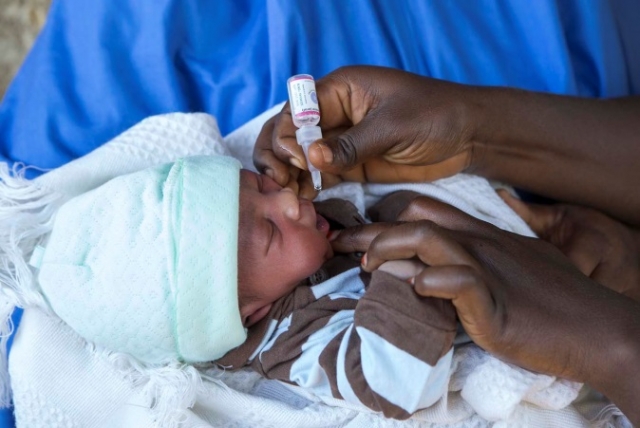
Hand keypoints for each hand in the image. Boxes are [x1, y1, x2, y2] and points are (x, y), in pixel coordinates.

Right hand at [254, 66, 478, 198]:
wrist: (468, 137)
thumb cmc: (435, 115)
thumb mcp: (393, 125)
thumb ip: (352, 144)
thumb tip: (311, 158)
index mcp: (339, 90)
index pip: (297, 109)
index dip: (289, 134)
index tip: (298, 159)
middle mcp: (333, 114)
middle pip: (289, 132)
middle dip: (279, 155)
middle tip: (282, 183)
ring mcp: (341, 141)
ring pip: (300, 156)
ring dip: (289, 175)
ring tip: (289, 197)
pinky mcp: (351, 165)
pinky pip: (320, 175)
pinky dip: (308, 187)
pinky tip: (303, 201)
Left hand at [330, 196, 639, 386]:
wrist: (594, 326)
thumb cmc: (553, 297)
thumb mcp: (515, 264)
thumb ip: (480, 256)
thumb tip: (438, 262)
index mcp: (481, 235)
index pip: (425, 210)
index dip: (384, 216)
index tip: (355, 232)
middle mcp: (478, 244)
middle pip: (416, 220)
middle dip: (371, 230)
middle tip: (338, 244)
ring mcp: (486, 269)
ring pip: (429, 241)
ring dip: (390, 249)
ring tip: (365, 265)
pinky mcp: (493, 302)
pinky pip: (457, 282)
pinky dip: (431, 282)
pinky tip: (416, 287)